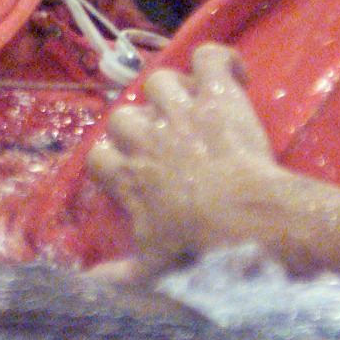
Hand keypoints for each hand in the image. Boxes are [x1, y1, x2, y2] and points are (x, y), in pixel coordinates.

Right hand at [85, 44, 293, 279]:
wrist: (247, 219)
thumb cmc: (200, 245)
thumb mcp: (157, 266)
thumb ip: (123, 274)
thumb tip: (92, 282)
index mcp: (129, 176)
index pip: (97, 155)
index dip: (111, 159)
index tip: (128, 169)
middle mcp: (147, 137)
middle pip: (125, 114)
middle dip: (141, 124)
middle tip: (165, 140)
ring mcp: (181, 111)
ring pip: (160, 80)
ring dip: (174, 89)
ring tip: (192, 105)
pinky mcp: (216, 95)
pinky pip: (209, 56)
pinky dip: (221, 58)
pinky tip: (231, 72)